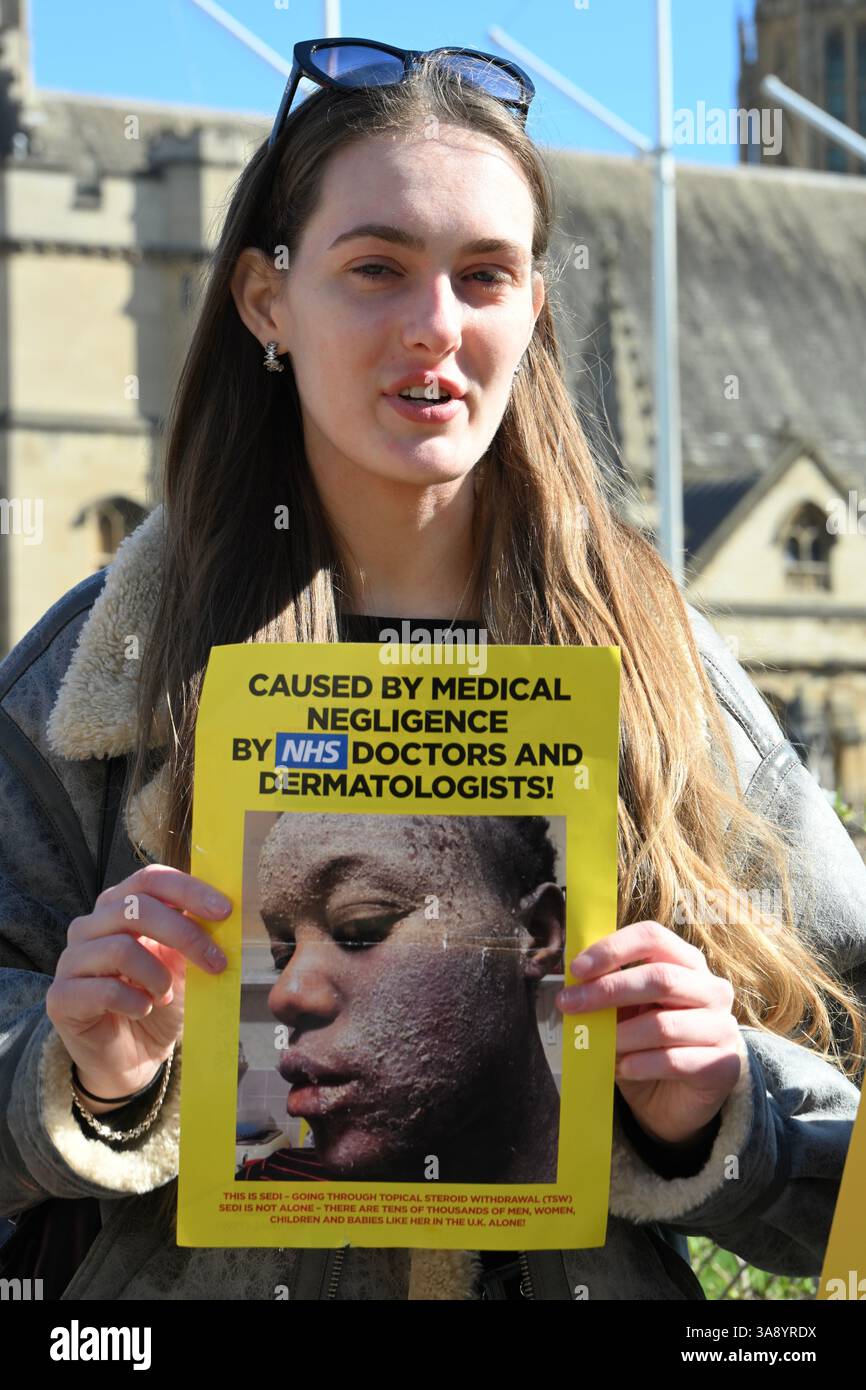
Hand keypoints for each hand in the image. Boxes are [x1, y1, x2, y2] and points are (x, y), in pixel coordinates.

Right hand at [46, 864, 232, 1110]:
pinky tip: (144, 1010)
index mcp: (120, 906)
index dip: (188, 890)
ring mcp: (71, 960)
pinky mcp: (61, 997)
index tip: (224, 911)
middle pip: (136, 908)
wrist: (134, 1057)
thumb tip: (223, 913)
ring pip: (120, 949)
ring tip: (166, 996)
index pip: (149, 879)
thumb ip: (195, 936)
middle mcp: (90, 926)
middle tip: (217, 963)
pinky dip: (137, 1002)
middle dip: (184, 934)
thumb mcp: (184, 965)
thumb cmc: (160, 1003)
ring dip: (158, 976)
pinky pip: (105, 990)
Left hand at [555, 919, 741, 1145]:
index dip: (613, 948)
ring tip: (596, 1045)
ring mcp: (722, 1027)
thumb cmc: (649, 1041)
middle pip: (659, 978)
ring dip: (621, 1035)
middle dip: (608, 990)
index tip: (576, 968)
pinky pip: (674, 1061)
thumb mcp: (627, 1010)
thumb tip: (572, 981)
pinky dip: (640, 1064)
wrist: (680, 1095)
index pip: (653, 937)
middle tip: (570, 1004)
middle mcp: (712, 989)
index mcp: (687, 962)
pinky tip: (622, 1068)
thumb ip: (607, 990)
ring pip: (664, 1024)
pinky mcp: (723, 1065)